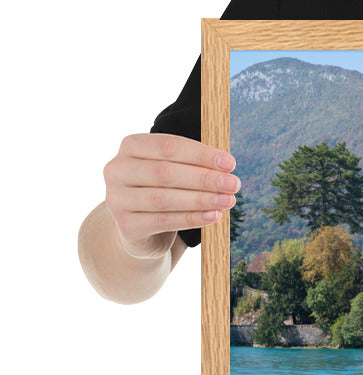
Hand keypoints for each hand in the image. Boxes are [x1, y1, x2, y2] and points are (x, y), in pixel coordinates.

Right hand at [103, 133, 239, 257]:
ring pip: (164, 198)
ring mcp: (117, 199)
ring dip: (201, 199)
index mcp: (131, 146)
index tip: (230, 163)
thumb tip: (226, 167)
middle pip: (165, 172)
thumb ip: (194, 163)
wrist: (141, 228)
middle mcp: (117, 170)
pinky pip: (164, 221)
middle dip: (204, 178)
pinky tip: (214, 216)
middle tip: (234, 184)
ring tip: (228, 201)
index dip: (201, 154)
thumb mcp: (175, 169)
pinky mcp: (126, 225)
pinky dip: (192, 218)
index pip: (168, 146)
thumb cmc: (164, 189)